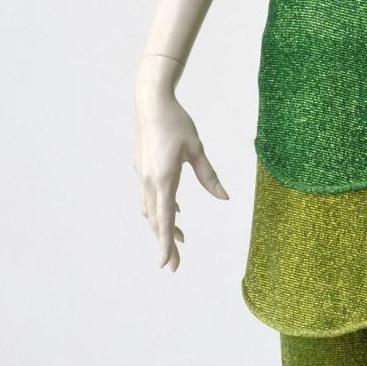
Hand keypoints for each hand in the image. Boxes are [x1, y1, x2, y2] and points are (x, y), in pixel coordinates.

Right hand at [133, 64, 228, 271]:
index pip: (165, 220)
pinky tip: (174, 209)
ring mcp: (143, 174)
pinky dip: (159, 208)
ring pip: (150, 210)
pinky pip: (149, 196)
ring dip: (162, 226)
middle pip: (155, 221)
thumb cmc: (176, 122)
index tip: (167, 264)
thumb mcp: (197, 150)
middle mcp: (149, 180)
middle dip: (165, 242)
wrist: (151, 101)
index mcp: (164, 178)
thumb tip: (224, 197)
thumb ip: (209, 176)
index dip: (166, 244)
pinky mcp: (142, 168)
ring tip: (179, 239)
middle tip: (175, 264)